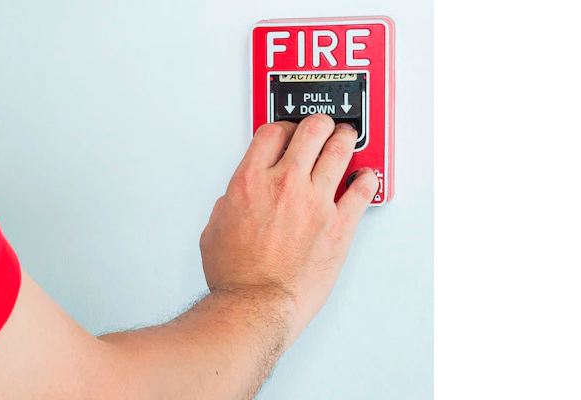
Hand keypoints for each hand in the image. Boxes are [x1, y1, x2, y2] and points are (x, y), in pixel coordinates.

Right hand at [199, 113, 379, 317]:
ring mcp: (316, 202)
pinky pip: (362, 190)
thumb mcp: (214, 231)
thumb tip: (236, 200)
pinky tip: (366, 177)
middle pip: (310, 131)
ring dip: (344, 139)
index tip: (287, 132)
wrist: (257, 305)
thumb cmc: (236, 277)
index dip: (282, 127)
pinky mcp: (339, 225)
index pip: (272, 133)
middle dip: (317, 125)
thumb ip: (228, 205)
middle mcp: (285, 184)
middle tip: (322, 128)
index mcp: (250, 182)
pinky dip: (367, 179)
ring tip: (346, 138)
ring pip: (339, 150)